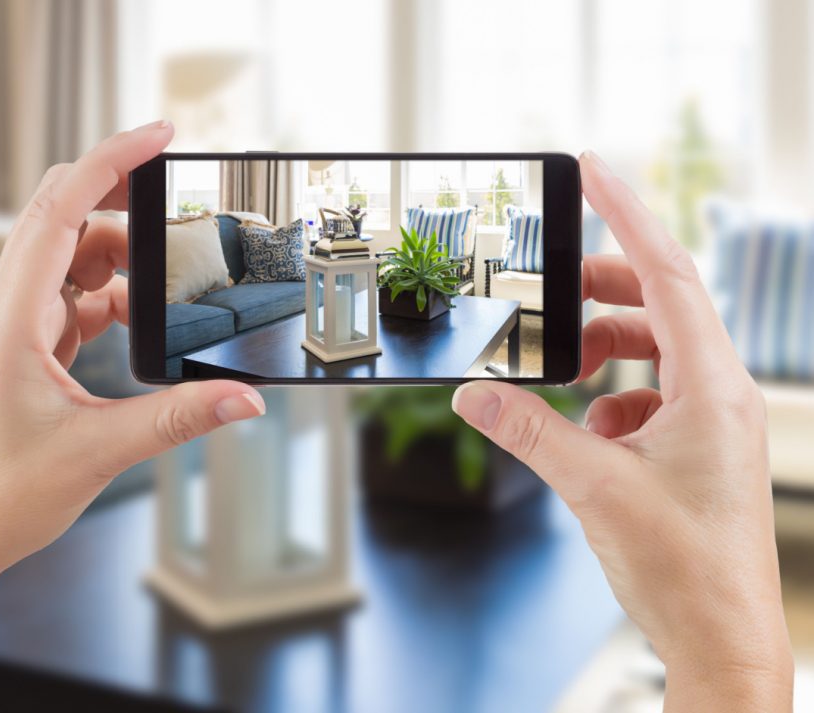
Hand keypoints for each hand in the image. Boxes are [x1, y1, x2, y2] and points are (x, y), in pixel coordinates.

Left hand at [0, 123, 264, 586]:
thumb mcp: (98, 450)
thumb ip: (178, 417)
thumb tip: (246, 399)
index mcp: (13, 312)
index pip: (62, 207)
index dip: (112, 160)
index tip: (160, 135)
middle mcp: (9, 306)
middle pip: (67, 217)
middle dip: (124, 200)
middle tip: (180, 202)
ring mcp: (16, 325)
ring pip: (73, 258)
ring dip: (122, 261)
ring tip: (170, 284)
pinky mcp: (27, 347)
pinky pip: (74, 297)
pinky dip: (111, 298)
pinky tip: (140, 324)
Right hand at [452, 152, 792, 709]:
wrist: (721, 638)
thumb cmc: (684, 568)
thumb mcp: (591, 486)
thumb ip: (527, 431)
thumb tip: (472, 396)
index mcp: (712, 386)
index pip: (668, 273)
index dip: (628, 215)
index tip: (594, 172)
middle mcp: (721, 394)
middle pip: (660, 305)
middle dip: (602, 293)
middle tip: (551, 293)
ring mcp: (714, 422)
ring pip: (656, 351)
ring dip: (605, 350)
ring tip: (563, 371)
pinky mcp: (699, 448)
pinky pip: (653, 394)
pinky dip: (614, 395)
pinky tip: (590, 427)